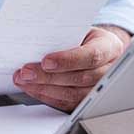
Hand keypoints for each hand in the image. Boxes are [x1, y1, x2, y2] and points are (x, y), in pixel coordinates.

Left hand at [13, 26, 128, 111]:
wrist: (95, 48)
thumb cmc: (85, 38)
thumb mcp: (79, 29)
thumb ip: (64, 36)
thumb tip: (35, 42)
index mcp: (109, 48)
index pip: (92, 56)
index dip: (68, 60)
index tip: (46, 61)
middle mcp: (108, 70)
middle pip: (79, 78)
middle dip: (48, 76)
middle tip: (26, 72)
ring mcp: (98, 89)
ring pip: (72, 94)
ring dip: (43, 88)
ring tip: (24, 80)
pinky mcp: (85, 101)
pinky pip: (65, 103)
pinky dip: (45, 96)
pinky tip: (31, 88)